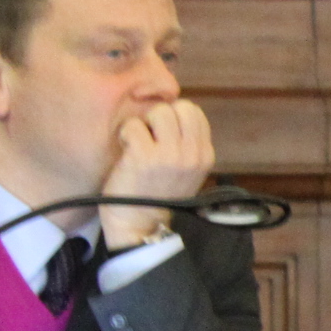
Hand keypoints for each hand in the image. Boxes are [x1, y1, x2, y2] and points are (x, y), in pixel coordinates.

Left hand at [100, 99, 214, 251]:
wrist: (140, 223)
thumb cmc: (158, 194)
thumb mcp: (187, 171)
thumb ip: (188, 145)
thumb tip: (176, 113)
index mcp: (205, 155)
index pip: (196, 114)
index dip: (176, 116)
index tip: (164, 132)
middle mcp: (192, 154)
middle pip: (181, 107)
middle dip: (162, 116)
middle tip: (151, 134)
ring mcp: (170, 155)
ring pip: (159, 112)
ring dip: (143, 123)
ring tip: (138, 141)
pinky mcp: (144, 157)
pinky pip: (134, 126)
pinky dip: (126, 134)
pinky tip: (126, 149)